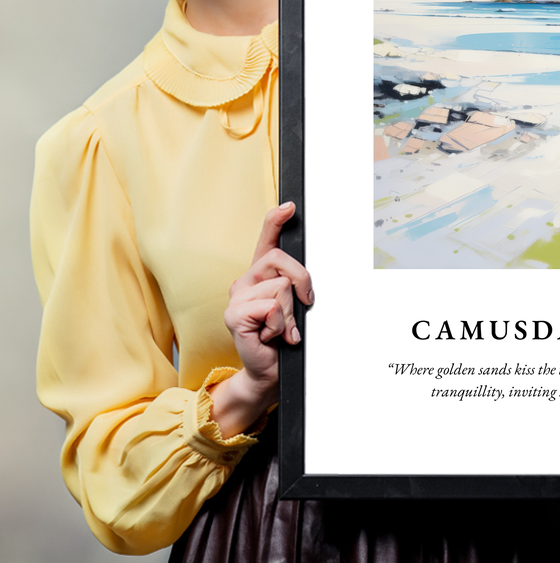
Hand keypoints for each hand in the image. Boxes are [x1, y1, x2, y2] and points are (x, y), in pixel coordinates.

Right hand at [209, 202, 313, 436]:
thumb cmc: (282, 338)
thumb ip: (295, 287)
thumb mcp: (294, 307)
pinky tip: (271, 337)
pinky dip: (280, 325)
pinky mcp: (234, 315)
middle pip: (281, 260)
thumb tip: (305, 279)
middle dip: (302, 282)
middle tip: (303, 306)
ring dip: (290, 314)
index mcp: (260, 275)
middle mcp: (245, 281)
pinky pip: (271, 307)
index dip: (276, 220)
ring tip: (281, 329)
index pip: (266, 240)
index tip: (290, 207)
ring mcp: (237, 297)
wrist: (269, 371)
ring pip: (281, 287)